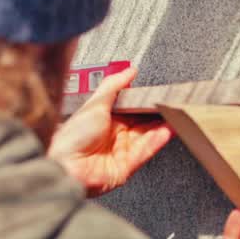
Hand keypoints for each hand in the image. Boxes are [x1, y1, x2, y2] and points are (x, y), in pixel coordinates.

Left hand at [47, 65, 173, 196]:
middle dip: (155, 114)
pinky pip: (145, 152)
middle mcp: (113, 136)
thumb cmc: (71, 136)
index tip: (157, 94)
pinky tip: (167, 131)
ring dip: (160, 127)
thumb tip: (128, 71)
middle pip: (141, 123)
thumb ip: (113, 86)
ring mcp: (120, 152)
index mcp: (104, 120)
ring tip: (174, 115)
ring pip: (146, 137)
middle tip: (170, 103)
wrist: (65, 165)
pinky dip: (157, 141)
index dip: (144, 102)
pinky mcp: (125, 167)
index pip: (131, 109)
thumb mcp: (95, 103)